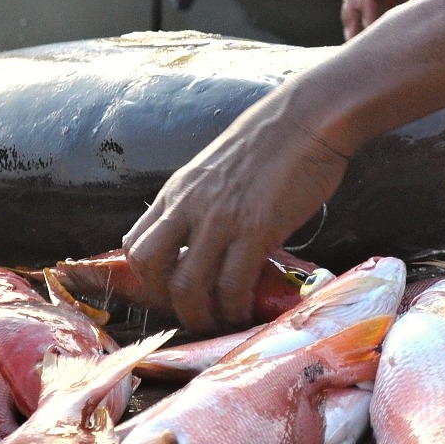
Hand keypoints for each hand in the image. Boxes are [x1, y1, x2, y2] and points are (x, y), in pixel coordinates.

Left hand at [122, 97, 349, 335]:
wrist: (308, 120)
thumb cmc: (273, 141)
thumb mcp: (218, 169)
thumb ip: (206, 202)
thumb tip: (211, 239)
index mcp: (178, 190)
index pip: (136, 243)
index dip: (147, 277)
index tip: (170, 292)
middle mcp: (189, 206)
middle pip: (150, 268)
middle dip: (166, 300)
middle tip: (192, 312)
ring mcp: (220, 219)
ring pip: (188, 286)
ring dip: (200, 315)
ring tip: (218, 323)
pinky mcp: (254, 230)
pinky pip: (232, 285)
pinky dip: (234, 308)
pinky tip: (244, 312)